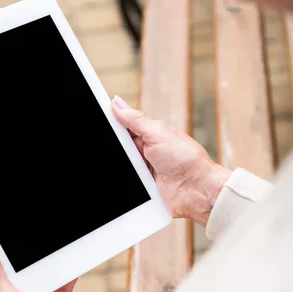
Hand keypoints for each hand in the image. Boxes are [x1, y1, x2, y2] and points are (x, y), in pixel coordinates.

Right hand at [112, 96, 231, 225]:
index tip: (94, 119)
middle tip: (106, 144)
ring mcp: (142, 170)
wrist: (197, 189)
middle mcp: (144, 151)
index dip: (109, 123)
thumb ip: (135, 120)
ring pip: (120, 165)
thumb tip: (116, 102)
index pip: (122, 125)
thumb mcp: (157, 133)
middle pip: (118, 146)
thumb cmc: (185, 158)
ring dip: (118, 165)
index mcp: (149, 133)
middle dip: (111, 145)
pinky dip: (121, 181)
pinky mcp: (142, 189)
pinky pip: (125, 184)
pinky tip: (120, 177)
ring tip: (121, 163)